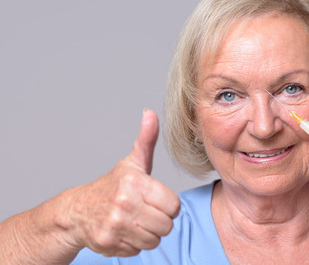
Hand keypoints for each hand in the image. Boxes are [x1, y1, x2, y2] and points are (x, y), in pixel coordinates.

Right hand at [65, 109, 179, 256]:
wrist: (77, 211)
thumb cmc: (111, 186)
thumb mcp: (132, 162)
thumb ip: (146, 140)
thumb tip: (150, 113)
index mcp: (135, 183)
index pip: (174, 206)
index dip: (168, 205)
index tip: (156, 200)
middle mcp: (124, 204)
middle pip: (166, 225)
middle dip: (159, 220)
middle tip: (145, 212)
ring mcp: (115, 225)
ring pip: (154, 240)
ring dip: (148, 233)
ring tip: (135, 221)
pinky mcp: (108, 243)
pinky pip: (138, 250)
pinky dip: (134, 244)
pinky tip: (124, 231)